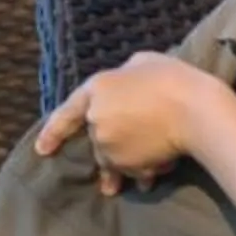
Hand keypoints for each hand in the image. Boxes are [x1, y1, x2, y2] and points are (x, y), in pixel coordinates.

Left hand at [35, 52, 217, 195]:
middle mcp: (96, 120)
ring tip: (151, 166)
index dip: (53, 131)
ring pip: (113, 160)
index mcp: (96, 89)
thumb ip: (124, 76)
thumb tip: (122, 86)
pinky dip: (143, 172)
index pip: (68, 113)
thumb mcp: (143, 63)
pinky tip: (160, 168)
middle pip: (97, 139)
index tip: (42, 150)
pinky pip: (131, 172)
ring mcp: (108, 145)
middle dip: (111, 149)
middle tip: (128, 152)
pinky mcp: (125, 166)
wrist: (194, 112)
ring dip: (129, 165)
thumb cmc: (173, 80)